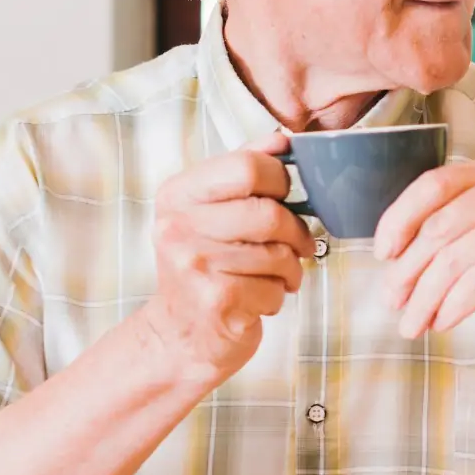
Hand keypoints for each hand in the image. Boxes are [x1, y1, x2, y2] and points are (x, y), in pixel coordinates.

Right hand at [141, 132, 315, 381]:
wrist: (179, 335)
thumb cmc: (207, 267)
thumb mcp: (213, 212)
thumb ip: (244, 172)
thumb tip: (282, 138)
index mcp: (178, 195)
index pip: (248, 166)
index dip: (281, 181)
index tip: (283, 197)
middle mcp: (177, 227)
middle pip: (270, 214)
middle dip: (295, 233)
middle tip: (298, 245)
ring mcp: (193, 266)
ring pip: (278, 255)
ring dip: (289, 270)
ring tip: (275, 277)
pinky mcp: (215, 302)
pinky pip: (274, 289)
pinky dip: (277, 297)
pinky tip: (256, 301)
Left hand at [373, 154, 474, 349]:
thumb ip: (465, 222)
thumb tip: (395, 253)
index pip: (433, 186)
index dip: (398, 220)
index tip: (382, 254)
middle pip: (438, 230)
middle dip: (407, 272)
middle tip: (393, 303)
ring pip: (451, 261)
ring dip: (425, 298)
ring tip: (413, 324)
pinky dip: (452, 307)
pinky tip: (443, 323)